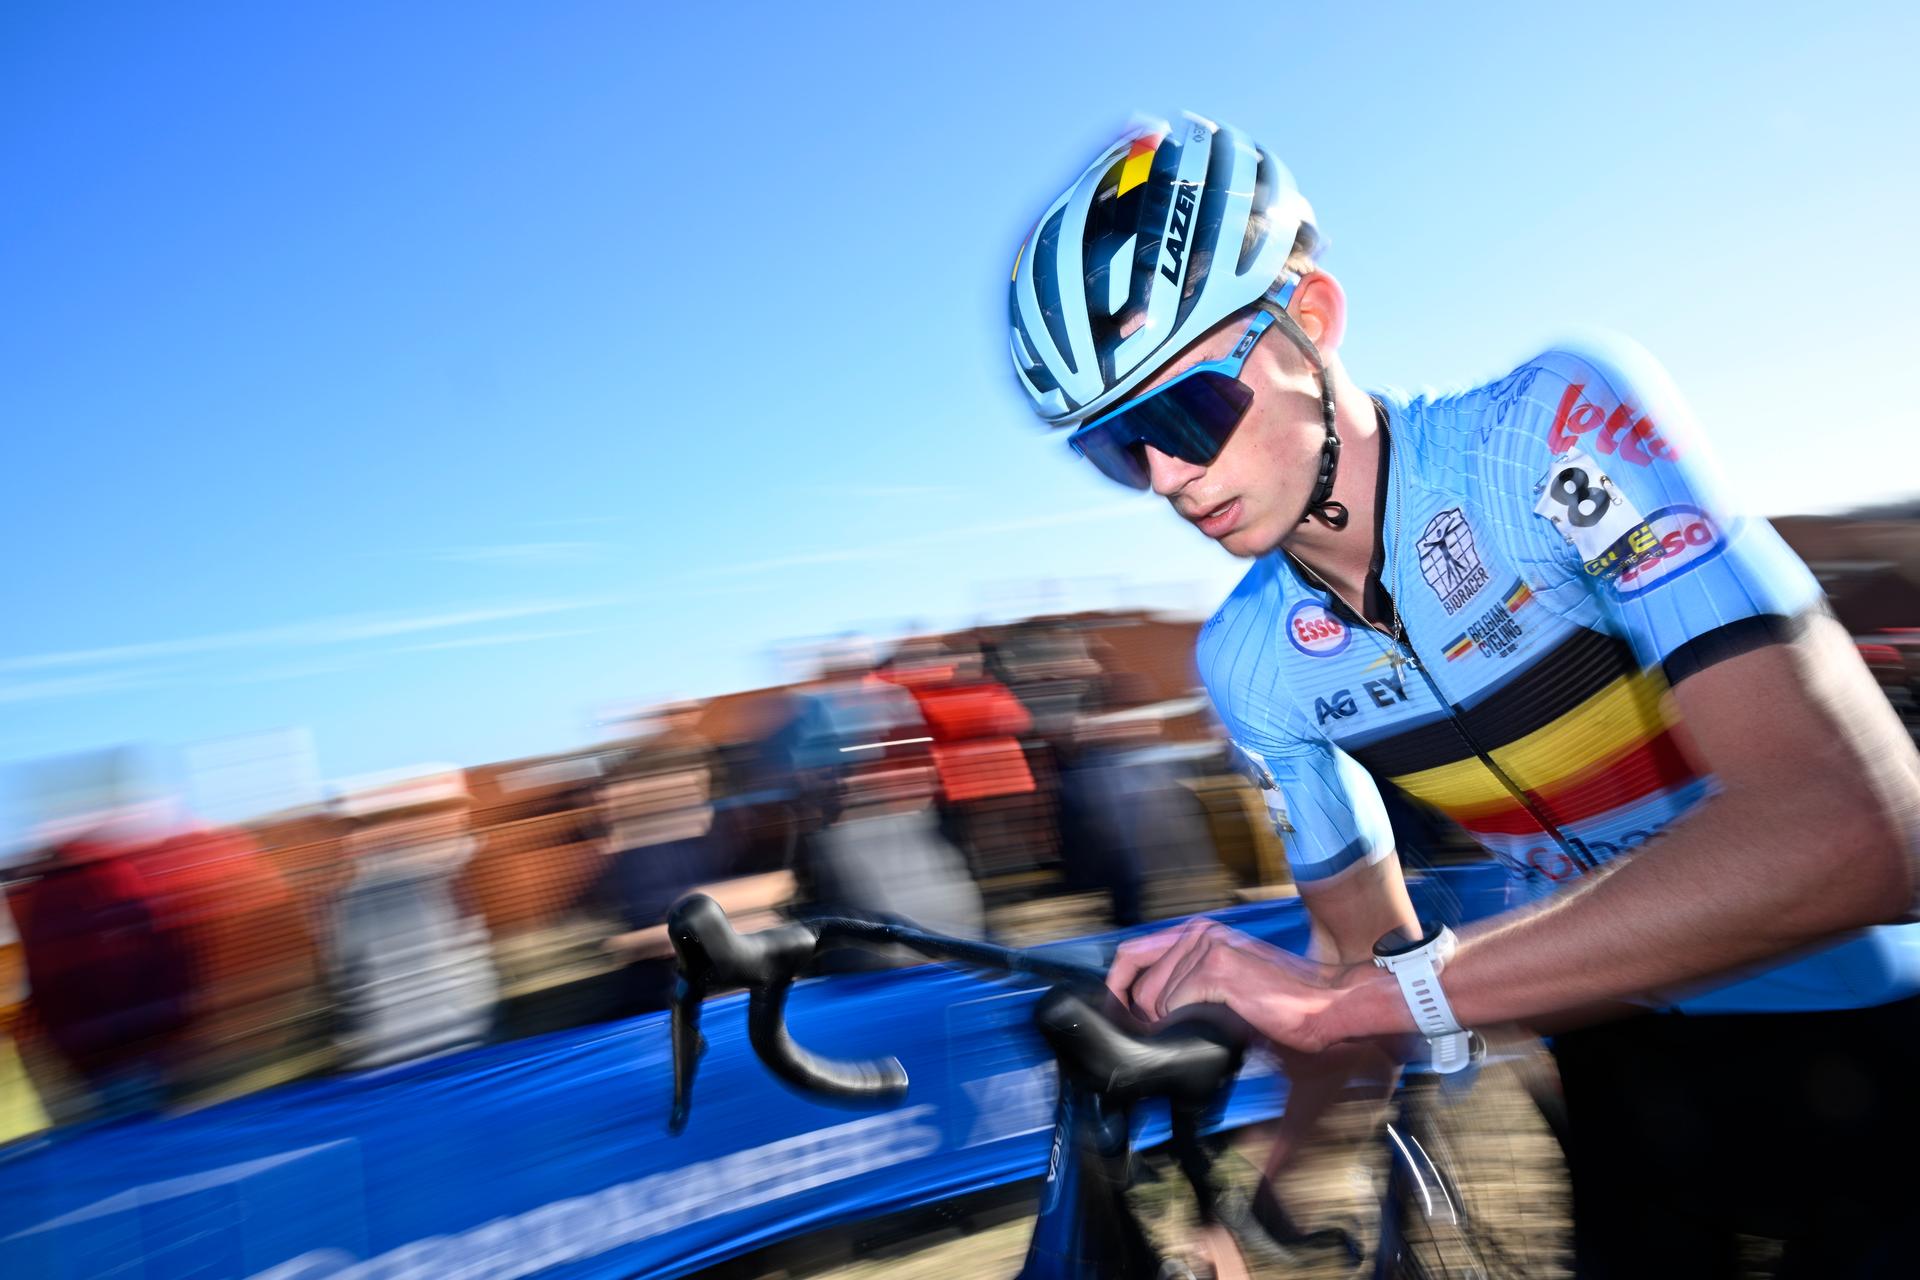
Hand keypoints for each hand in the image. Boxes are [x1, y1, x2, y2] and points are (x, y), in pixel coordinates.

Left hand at [1105, 917, 1357, 1053]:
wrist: (1327, 1004)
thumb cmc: (1284, 1002)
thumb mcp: (1228, 982)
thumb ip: (1189, 983)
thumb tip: (1148, 1010)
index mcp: (1200, 932)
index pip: (1132, 952)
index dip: (1117, 985)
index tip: (1118, 1014)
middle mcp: (1199, 932)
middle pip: (1135, 976)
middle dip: (1137, 1011)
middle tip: (1159, 1034)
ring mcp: (1207, 948)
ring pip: (1153, 997)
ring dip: (1168, 1024)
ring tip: (1202, 1029)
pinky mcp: (1216, 970)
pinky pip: (1172, 1006)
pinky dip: (1184, 1025)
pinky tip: (1211, 1028)